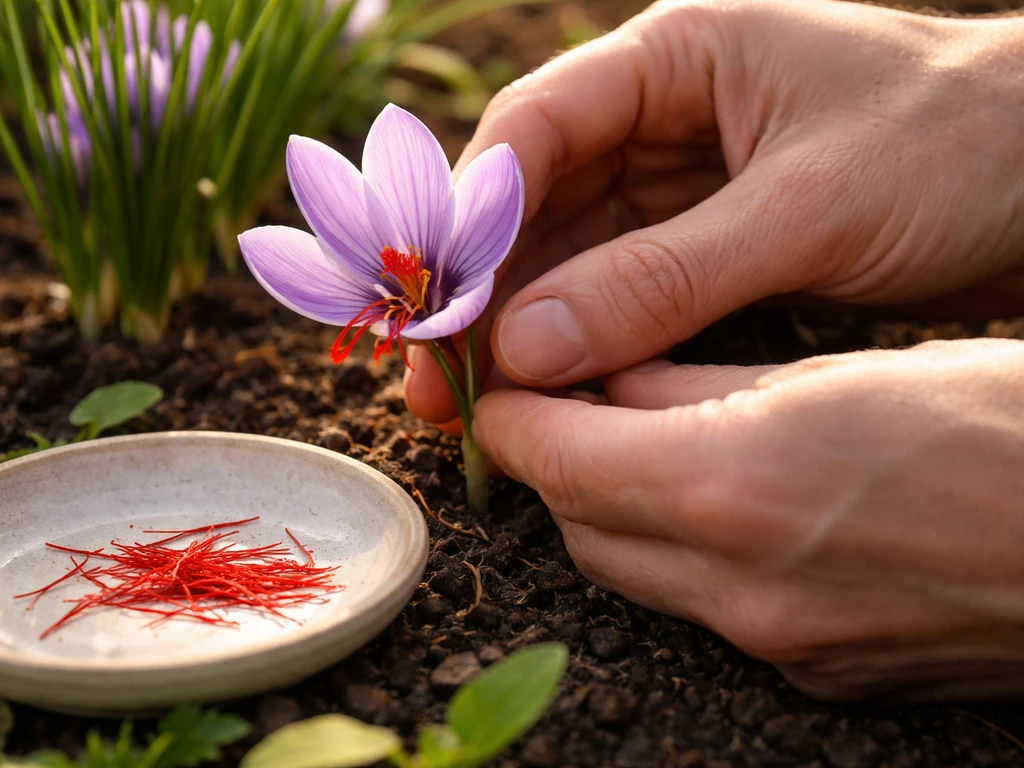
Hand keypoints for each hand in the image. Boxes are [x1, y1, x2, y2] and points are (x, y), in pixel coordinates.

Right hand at [406, 0, 1023, 423]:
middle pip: (535, 202)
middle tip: (438, 390)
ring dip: (523, 327)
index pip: (533, 130)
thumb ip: (664, 278)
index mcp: (676, 55)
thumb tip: (527, 348)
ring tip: (478, 407)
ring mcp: (680, 179)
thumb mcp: (809, 209)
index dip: (471, 225)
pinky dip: (583, 340)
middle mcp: (661, 112)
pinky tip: (552, 389)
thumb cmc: (962, 147)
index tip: (437, 318)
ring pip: (568, 253)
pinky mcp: (704, 239)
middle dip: (484, 294)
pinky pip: (618, 288)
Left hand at [471, 339, 1023, 701]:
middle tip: (567, 404)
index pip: (558, 460)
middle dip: (556, 465)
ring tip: (630, 444)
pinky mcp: (813, 671)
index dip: (514, 420)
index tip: (504, 388)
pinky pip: (701, 608)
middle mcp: (742, 586)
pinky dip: (678, 554)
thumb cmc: (1000, 427)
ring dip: (610, 510)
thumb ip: (702, 385)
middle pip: (581, 526)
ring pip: (632, 572)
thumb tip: (618, 381)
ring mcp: (777, 643)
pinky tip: (710, 505)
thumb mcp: (840, 371)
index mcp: (737, 487)